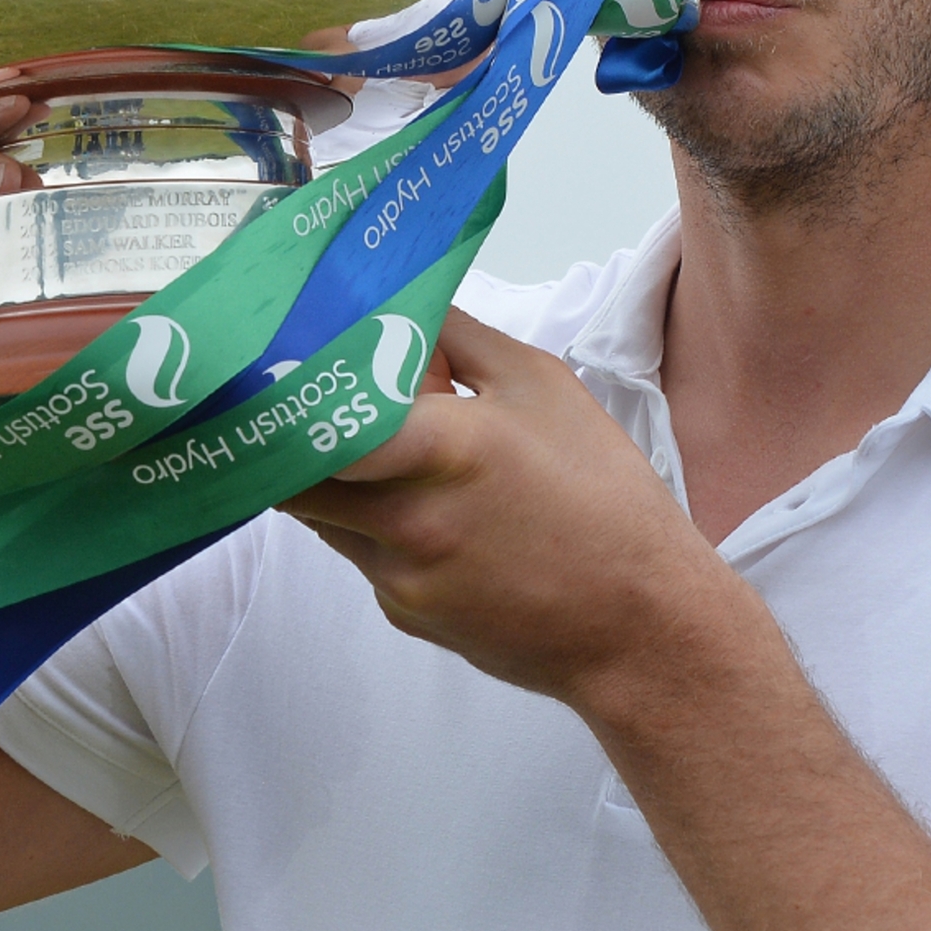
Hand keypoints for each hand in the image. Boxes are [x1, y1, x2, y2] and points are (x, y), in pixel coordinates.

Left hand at [281, 309, 766, 705]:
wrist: (638, 623)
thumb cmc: (604, 501)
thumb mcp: (543, 388)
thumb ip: (462, 338)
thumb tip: (403, 307)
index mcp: (438, 447)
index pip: (315, 417)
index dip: (292, 392)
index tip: (296, 368)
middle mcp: (405, 516)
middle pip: (296, 471)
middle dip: (304, 437)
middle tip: (333, 409)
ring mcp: (397, 573)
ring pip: (323, 515)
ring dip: (341, 482)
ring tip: (400, 462)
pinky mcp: (403, 612)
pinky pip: (364, 557)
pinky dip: (380, 532)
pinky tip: (442, 523)